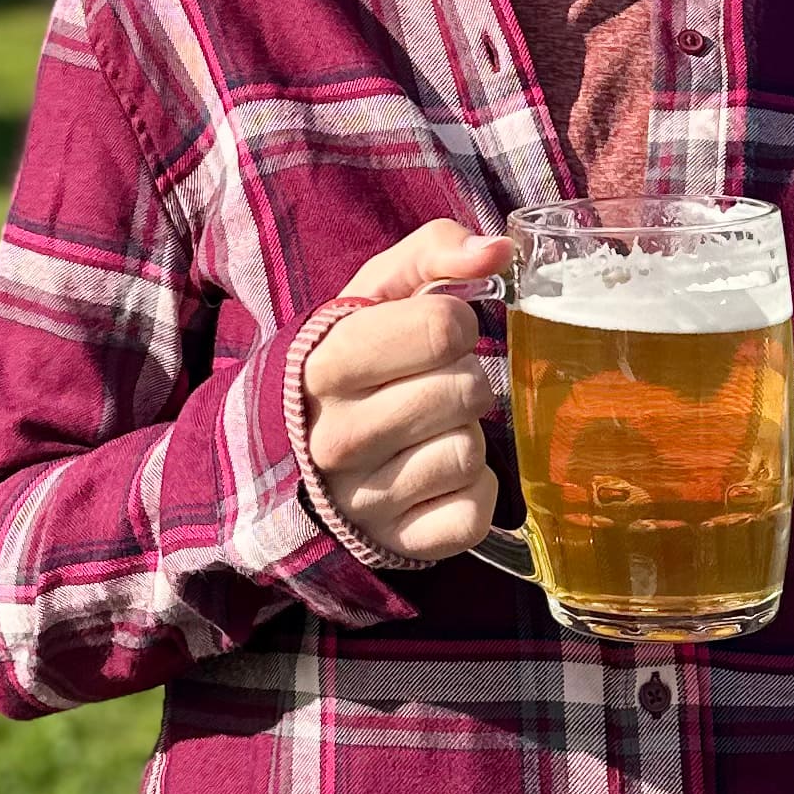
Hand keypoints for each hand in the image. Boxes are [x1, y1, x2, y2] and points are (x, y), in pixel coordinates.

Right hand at [301, 219, 512, 567]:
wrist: (294, 449)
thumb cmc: (352, 359)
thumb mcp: (374, 293)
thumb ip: (433, 252)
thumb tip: (499, 250)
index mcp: (327, 365)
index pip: (442, 328)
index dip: (455, 323)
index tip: (435, 334)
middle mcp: (335, 438)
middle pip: (466, 390)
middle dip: (464, 378)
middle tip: (434, 383)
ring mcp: (364, 499)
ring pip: (470, 450)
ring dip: (465, 432)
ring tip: (431, 428)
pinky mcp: (399, 543)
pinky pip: (475, 511)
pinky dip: (472, 490)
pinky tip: (438, 475)